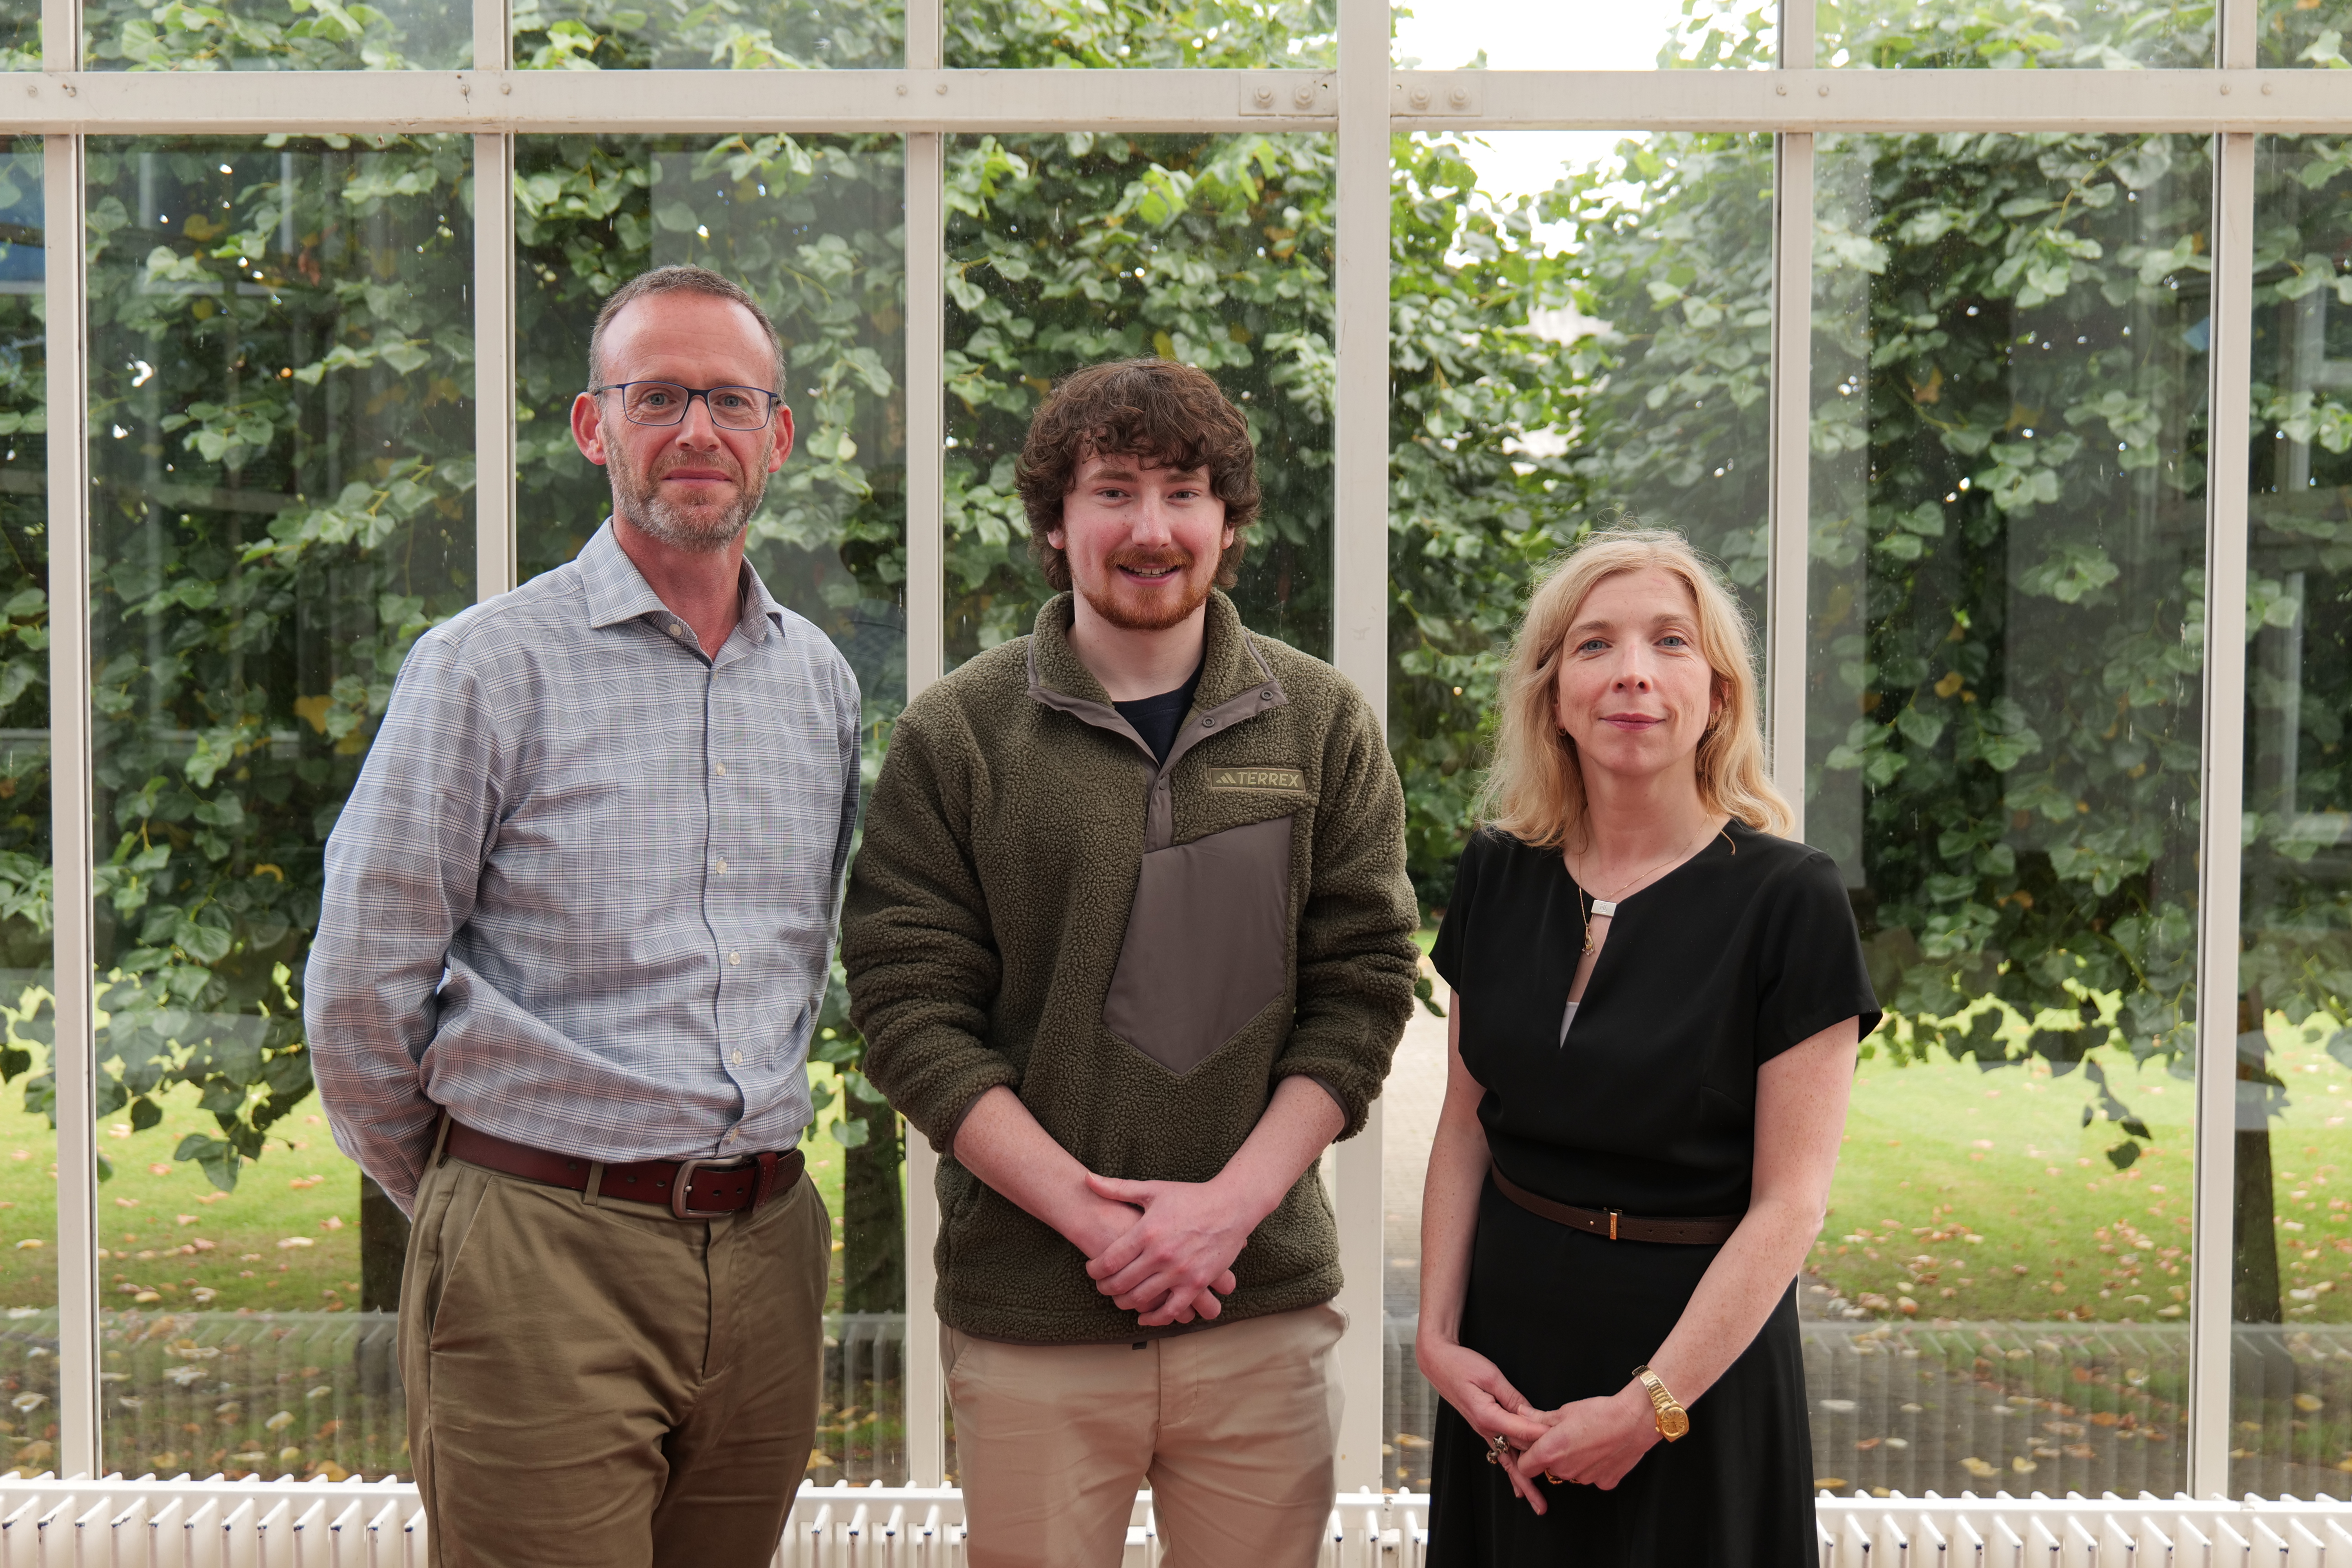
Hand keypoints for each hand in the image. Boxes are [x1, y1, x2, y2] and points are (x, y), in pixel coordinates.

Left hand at [1053, 1191, 1226, 1325]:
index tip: (1092, 1270)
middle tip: (1102, 1286)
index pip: (1109, 1261)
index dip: (1094, 1270)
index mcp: (1147, 1231)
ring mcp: (1180, 1272)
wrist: (1231, 1206)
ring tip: (1120, 1297)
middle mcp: (1161, 1254)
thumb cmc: (1191, 1196)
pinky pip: (1172, 1311)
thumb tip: (1086, 1178)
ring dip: (1124, 1303)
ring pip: (1141, 1299)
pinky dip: (1155, 1318)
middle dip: (1105, 1288)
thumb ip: (1118, 1188)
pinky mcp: (1197, 1283)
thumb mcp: (1153, 1189)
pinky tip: (1144, 1316)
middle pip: (1120, 1284)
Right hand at [1415, 1337, 1554, 1512]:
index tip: (1563, 1443)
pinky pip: (1501, 1453)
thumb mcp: (1491, 1376)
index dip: (1544, 1436)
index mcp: (1488, 1415)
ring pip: (1509, 1460)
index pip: (1522, 1431)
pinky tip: (1518, 1486)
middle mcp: (1485, 1428)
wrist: (1438, 1362)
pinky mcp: (1484, 1427)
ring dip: (1524, 1483)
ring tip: (1537, 1504)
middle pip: (1517, 1454)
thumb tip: (1532, 1414)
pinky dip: (1512, 1472)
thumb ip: (1512, 1397)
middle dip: (1538, 1471)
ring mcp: (1484, 1430)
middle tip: (1554, 1492)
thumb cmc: (1461, 1365)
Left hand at [1512, 1384, 1658, 1498]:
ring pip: (1572, 1473)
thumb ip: (1539, 1418)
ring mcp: (1586, 1479)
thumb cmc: (1600, 1413)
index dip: (1527, 1457)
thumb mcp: (1565, 1411)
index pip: (1524, 1467)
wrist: (1635, 1420)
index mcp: (1551, 1452)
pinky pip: (1593, 1477)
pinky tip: (1603, 1451)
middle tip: (1566, 1438)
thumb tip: (1521, 1414)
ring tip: (1588, 1441)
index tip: (1534, 1447)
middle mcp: (1566, 1471)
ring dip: (1575, 1462)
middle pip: (1550, 1469)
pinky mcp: (1605, 1483)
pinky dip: (1595, 1467)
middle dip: (1554, 1456)